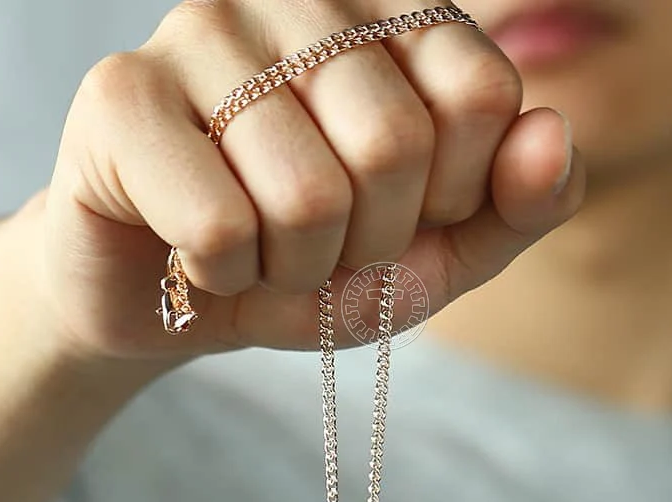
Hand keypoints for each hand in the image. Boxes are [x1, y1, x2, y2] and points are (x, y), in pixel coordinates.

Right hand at [35, 0, 583, 360]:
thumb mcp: (430, 255)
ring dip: (291, 268)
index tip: (394, 215)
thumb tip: (550, 136)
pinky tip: (198, 254)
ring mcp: (204, 31)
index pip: (484, 94)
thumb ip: (510, 208)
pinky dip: (224, 276)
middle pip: (395, 147)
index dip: (448, 197)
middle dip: (362, 246)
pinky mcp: (122, 93)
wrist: (179, 303)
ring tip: (256, 249)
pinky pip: (220, 225)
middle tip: (314, 245)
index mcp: (388, 18)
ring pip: (307, 197)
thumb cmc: (306, 264)